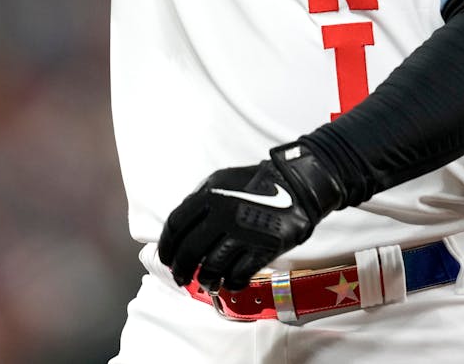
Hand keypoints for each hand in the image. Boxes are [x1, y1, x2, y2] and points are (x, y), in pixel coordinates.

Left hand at [159, 143, 346, 291]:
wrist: (296, 185)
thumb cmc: (256, 183)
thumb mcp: (220, 180)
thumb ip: (199, 200)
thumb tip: (182, 226)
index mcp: (208, 196)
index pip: (175, 227)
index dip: (167, 246)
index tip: (167, 258)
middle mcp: (221, 216)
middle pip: (189, 252)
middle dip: (181, 269)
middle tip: (181, 277)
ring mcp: (241, 234)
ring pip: (211, 268)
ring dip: (205, 280)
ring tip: (206, 283)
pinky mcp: (261, 249)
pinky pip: (238, 275)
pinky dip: (231, 283)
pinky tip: (229, 282)